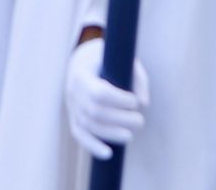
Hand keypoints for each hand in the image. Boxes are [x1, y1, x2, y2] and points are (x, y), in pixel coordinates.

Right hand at [65, 37, 149, 159]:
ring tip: (130, 135)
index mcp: (82, 74)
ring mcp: (72, 106)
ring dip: (111, 134)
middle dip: (120, 120)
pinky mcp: (74, 118)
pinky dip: (92, 146)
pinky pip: (79, 134)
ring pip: (88, 125)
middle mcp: (73, 91)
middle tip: (140, 121)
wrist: (82, 63)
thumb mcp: (123, 61)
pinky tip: (108, 154)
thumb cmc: (108, 62)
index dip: (119, 100)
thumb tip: (143, 104)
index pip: (98, 93)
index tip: (134, 101)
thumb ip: (137, 79)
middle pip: (94, 112)